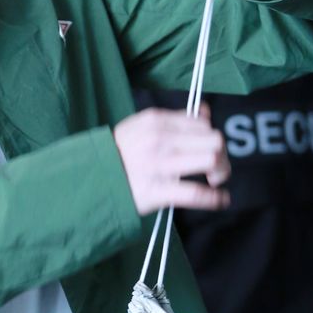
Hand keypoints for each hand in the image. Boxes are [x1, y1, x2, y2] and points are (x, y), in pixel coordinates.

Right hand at [113, 105, 230, 214]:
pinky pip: (196, 193)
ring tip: (214, 180)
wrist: (91, 179)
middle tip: (215, 168)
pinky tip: (220, 199)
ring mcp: (160, 165)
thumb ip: (174, 119)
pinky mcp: (158, 191)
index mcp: (156, 121)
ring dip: (221, 172)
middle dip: (221, 155)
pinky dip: (215, 198)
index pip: (202, 123)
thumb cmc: (119, 154)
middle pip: (214, 140)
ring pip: (211, 160)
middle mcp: (160, 139)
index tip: (206, 150)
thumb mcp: (140, 126)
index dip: (210, 137)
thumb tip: (206, 113)